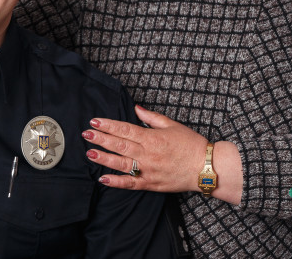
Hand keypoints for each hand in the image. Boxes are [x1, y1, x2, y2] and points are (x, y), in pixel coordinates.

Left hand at [82, 105, 208, 192]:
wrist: (206, 167)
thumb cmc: (191, 144)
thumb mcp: (172, 125)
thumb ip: (151, 117)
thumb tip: (136, 108)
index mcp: (152, 137)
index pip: (125, 129)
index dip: (108, 125)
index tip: (95, 122)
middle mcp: (148, 153)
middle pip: (120, 145)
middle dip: (101, 139)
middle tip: (86, 134)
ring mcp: (148, 170)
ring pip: (121, 164)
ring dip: (104, 158)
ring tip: (90, 153)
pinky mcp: (150, 184)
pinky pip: (130, 183)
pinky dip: (116, 182)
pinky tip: (102, 178)